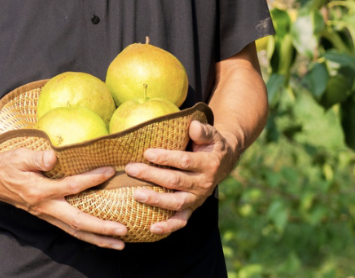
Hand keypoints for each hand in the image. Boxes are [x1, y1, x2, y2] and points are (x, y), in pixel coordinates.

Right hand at [0, 147, 127, 248]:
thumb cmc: (7, 166)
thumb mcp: (18, 156)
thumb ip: (36, 157)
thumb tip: (53, 156)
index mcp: (40, 190)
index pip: (71, 186)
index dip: (91, 180)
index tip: (110, 172)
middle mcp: (46, 207)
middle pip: (78, 221)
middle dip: (102, 227)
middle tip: (123, 230)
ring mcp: (47, 215)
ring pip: (76, 231)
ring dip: (99, 238)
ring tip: (120, 243)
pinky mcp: (49, 216)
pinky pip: (71, 229)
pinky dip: (88, 236)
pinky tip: (101, 238)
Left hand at [123, 120, 239, 237]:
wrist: (223, 161)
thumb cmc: (210, 145)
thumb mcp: (212, 134)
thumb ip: (203, 131)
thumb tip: (193, 126)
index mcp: (208, 164)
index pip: (185, 161)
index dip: (166, 157)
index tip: (147, 152)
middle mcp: (203, 183)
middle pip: (176, 181)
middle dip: (152, 175)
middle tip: (131, 169)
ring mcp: (197, 198)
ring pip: (176, 202)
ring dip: (156, 200)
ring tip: (136, 194)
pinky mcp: (192, 208)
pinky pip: (181, 220)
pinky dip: (168, 226)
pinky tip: (152, 228)